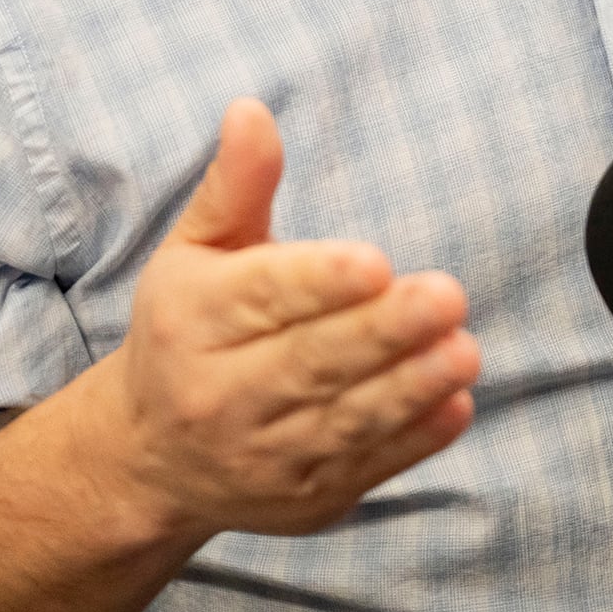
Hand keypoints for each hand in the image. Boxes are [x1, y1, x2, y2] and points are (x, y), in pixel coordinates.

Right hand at [94, 99, 480, 539]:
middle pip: (308, 361)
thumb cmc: (187, 330)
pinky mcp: (303, 500)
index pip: (260, 297)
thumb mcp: (196, 252)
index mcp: (192, 321)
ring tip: (464, 352)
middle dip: (381, 331)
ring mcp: (260, 456)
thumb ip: (236, 187)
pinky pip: (364, 468)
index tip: (373, 262)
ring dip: (410, 388)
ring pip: (343, 420)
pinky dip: (413, 441)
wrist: (148, 458)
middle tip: (447, 296)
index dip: (318, 281)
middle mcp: (218, 394)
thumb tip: (252, 111)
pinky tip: (456, 405)